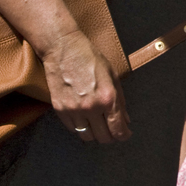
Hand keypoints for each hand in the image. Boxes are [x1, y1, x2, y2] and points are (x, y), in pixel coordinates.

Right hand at [41, 28, 130, 143]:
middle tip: (111, 130)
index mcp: (107, 97)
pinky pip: (72, 129)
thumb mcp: (112, 75)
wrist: (63, 48)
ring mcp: (73, 109)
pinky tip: (83, 118)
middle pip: (103, 137)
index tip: (124, 134)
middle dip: (110, 136)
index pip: (118, 129)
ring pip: (86, 137)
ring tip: (96, 125)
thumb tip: (125, 120)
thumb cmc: (89, 57)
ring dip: (94, 134)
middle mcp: (91, 107)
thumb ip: (120, 100)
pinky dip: (79, 127)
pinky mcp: (60, 109)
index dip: (123, 135)